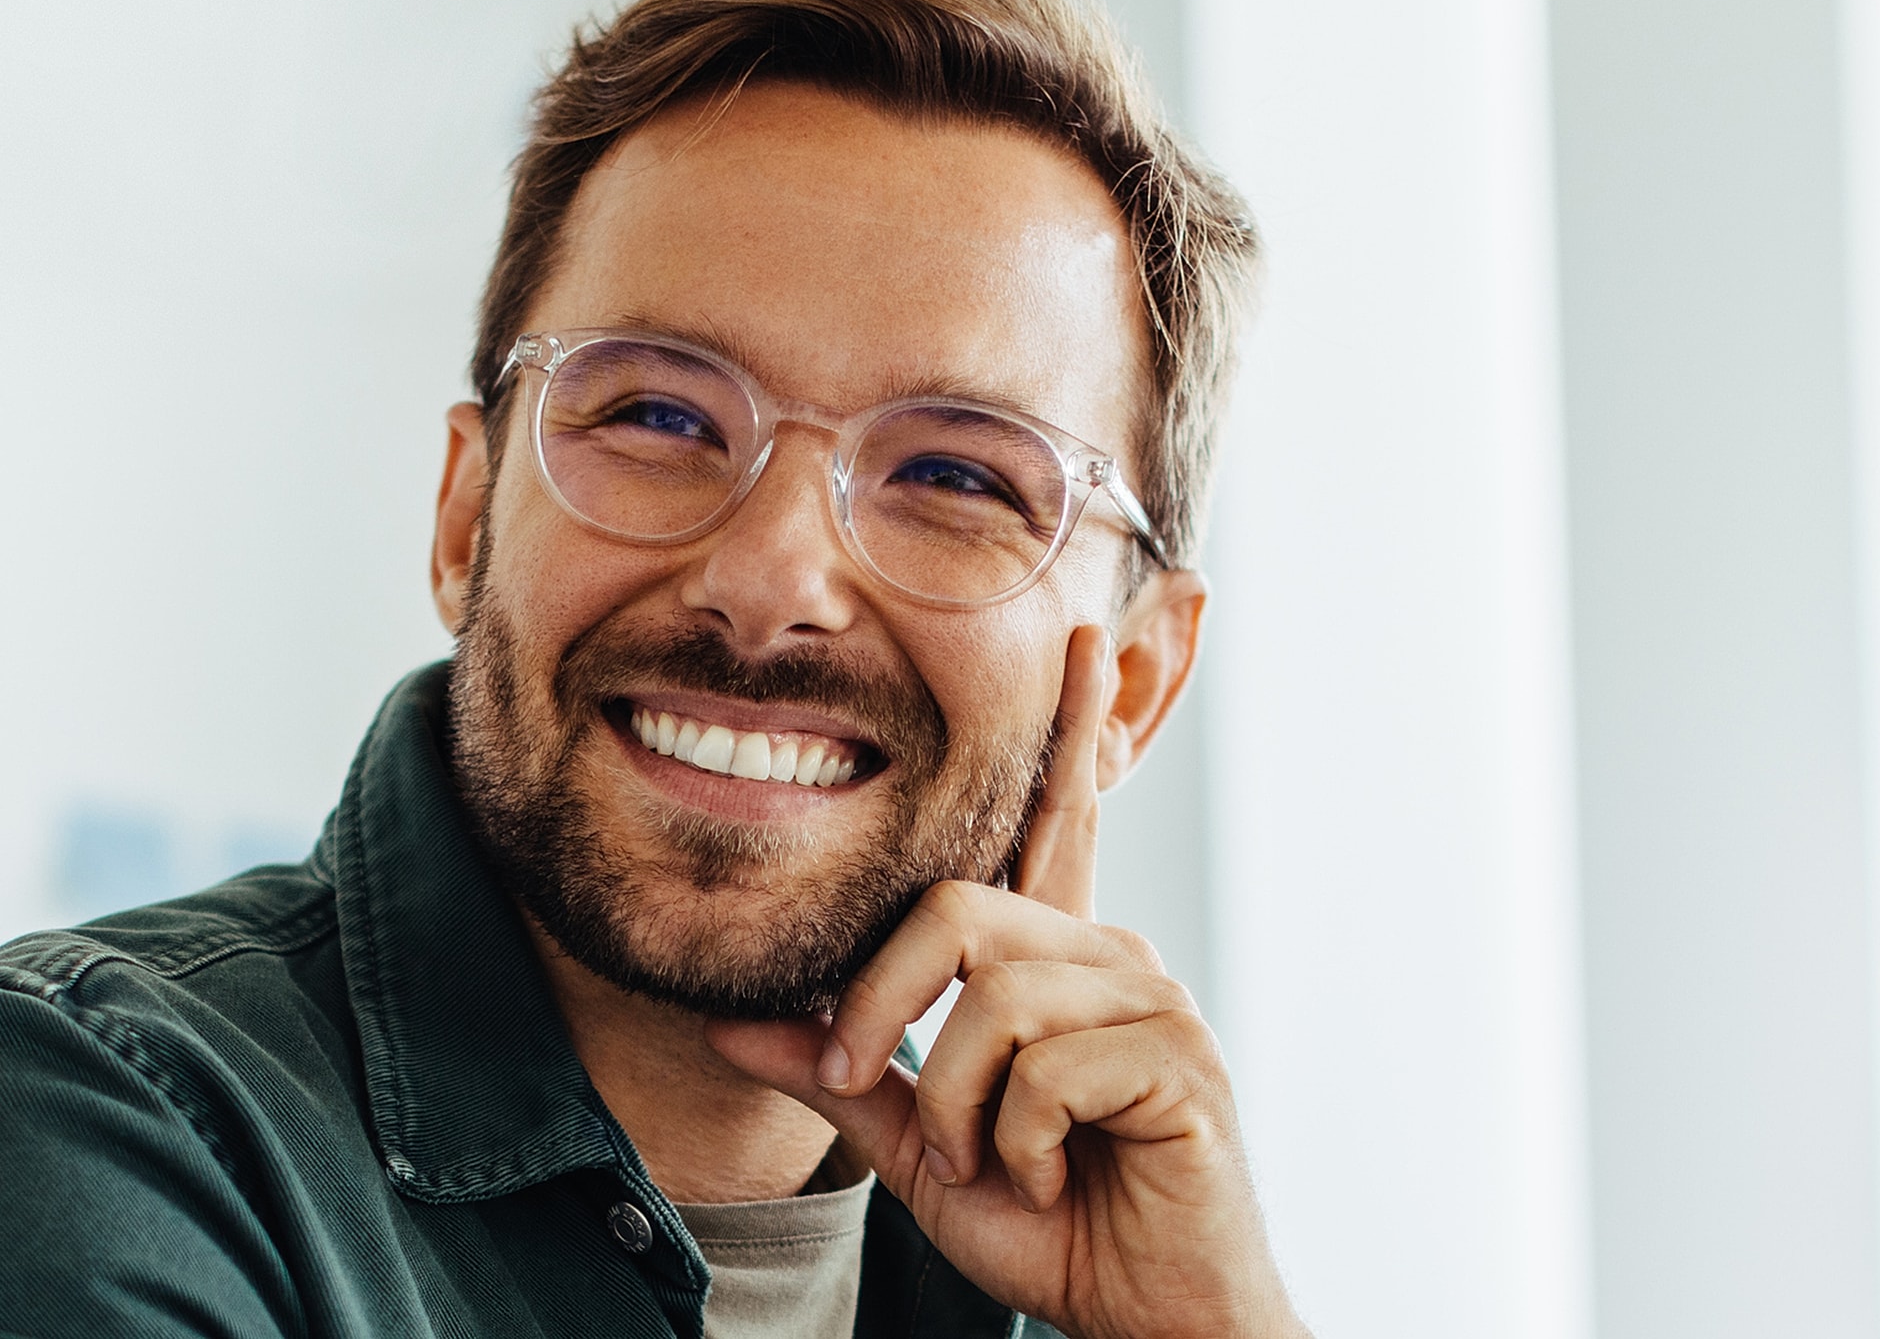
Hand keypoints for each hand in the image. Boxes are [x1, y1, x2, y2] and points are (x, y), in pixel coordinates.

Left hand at [708, 627, 1306, 1338]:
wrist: (1149, 1320)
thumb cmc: (1054, 1225)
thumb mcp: (921, 1148)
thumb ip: (841, 1077)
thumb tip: (728, 1024)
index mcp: (1055, 960)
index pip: (1051, 824)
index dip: (1065, 733)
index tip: (1073, 640)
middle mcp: (1109, 957)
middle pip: (956, 914)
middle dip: (884, 1011)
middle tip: (865, 1082)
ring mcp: (1152, 1002)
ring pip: (993, 1000)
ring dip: (958, 1109)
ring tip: (997, 1163)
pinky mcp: (1182, 1059)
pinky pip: (1045, 1068)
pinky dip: (1019, 1143)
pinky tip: (1058, 1176)